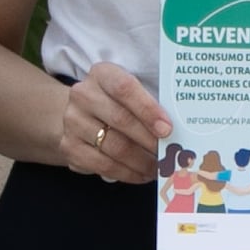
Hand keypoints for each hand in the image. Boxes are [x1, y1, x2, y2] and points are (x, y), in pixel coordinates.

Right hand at [54, 62, 172, 182]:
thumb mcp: (131, 93)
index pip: (124, 88)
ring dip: (142, 161)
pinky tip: (143, 174)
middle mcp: (82, 94)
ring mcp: (72, 121)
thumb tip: (179, 132)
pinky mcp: (69, 147)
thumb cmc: (117, 103)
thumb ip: (150, 106)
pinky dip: (128, 173)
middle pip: (121, 119)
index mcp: (102, 74)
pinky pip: (103, 165)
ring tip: (160, 167)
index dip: (147, 109)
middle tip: (170, 154)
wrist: (80, 115)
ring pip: (114, 146)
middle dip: (150, 140)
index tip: (167, 129)